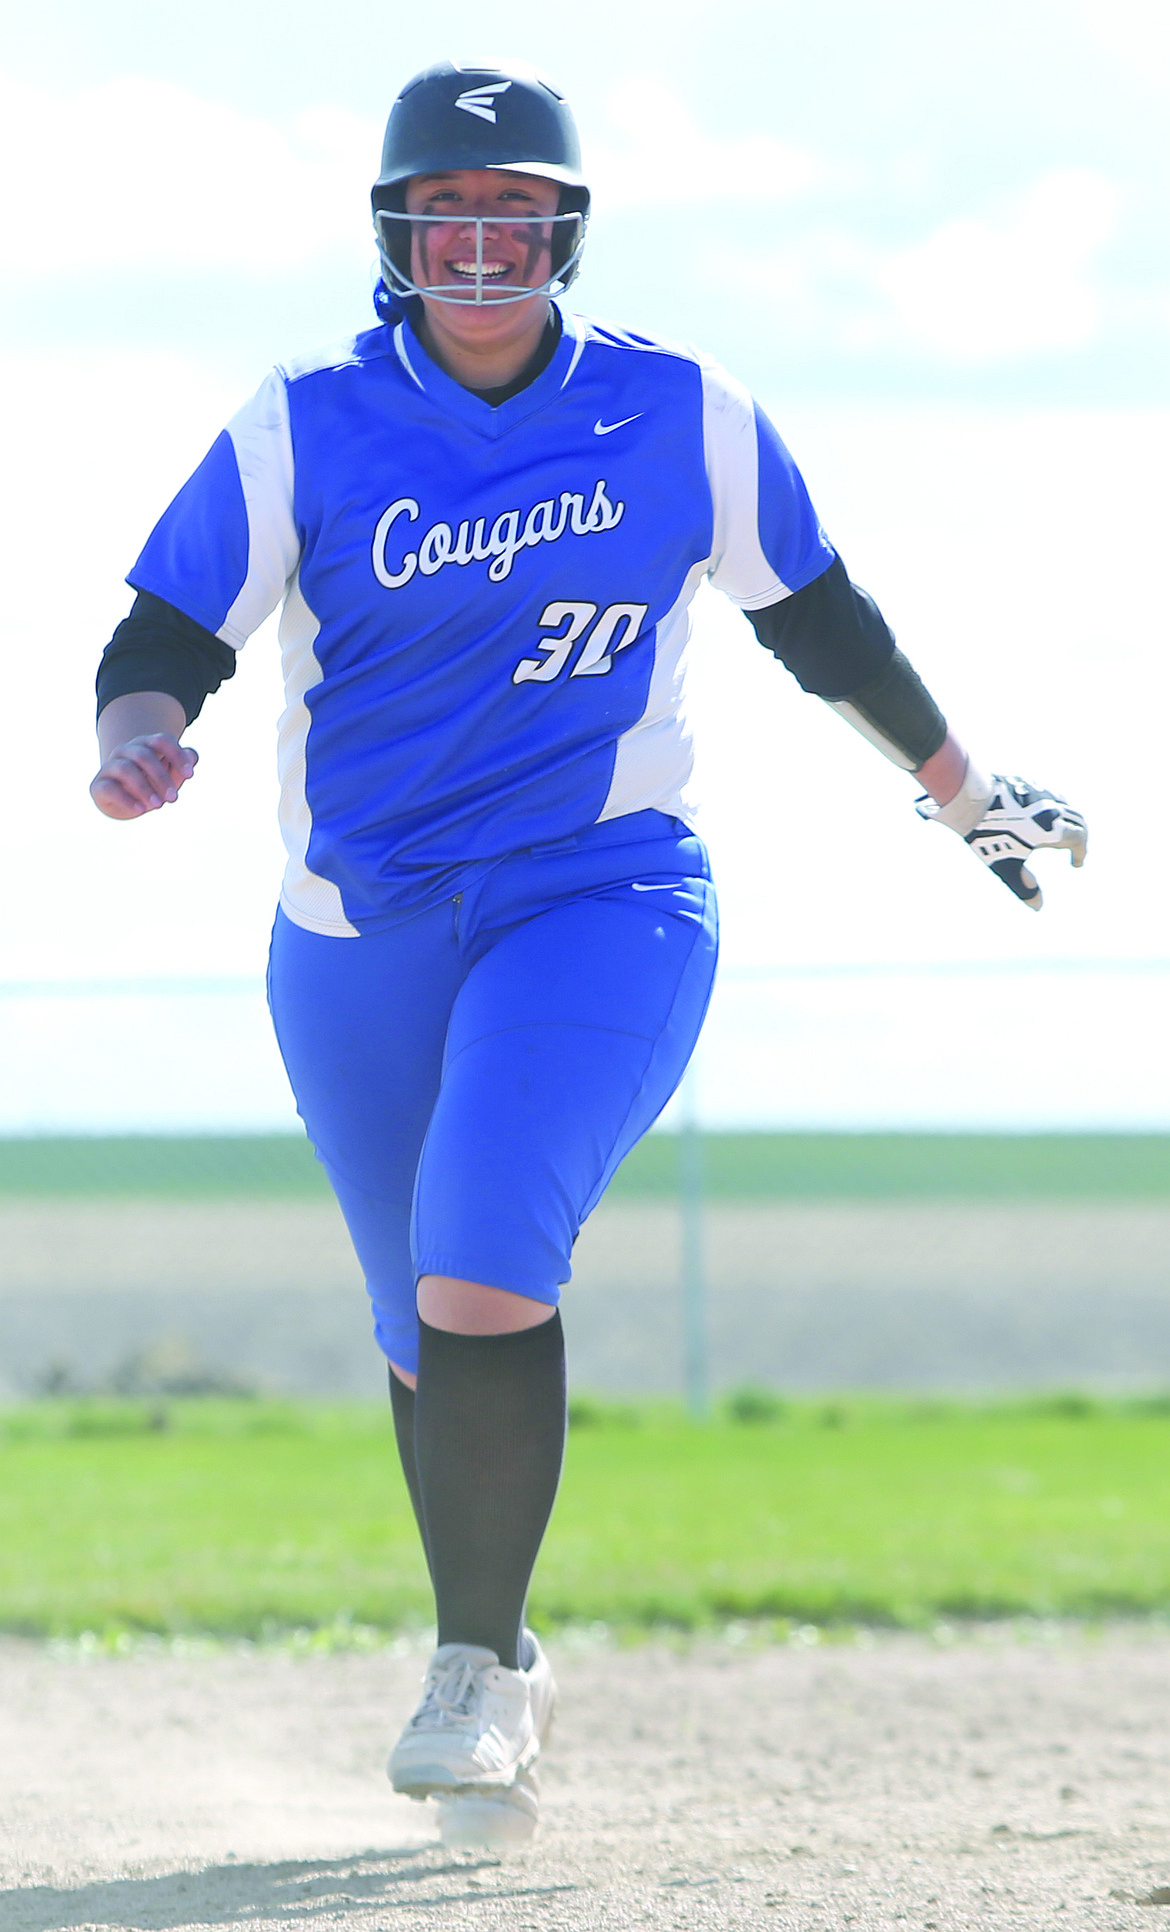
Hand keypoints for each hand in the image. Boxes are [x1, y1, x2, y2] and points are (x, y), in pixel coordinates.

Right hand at [90, 734, 198, 819]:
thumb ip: (182, 765)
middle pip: (144, 755)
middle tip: (174, 798)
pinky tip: (142, 809)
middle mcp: (126, 751)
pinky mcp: (99, 785)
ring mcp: (110, 766)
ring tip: (159, 805)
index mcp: (146, 745)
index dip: (177, 755)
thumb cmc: (152, 784)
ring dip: (145, 788)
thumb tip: (192, 756)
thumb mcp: (170, 776)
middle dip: (162, 777)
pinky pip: (110, 788)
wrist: (123, 801)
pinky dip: (127, 799)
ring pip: (126, 769)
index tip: (190, 775)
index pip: (161, 740)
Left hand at [917, 773, 1086, 910]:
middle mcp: (1053, 809)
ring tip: (1062, 830)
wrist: (971, 800)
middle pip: (1078, 821)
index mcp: (1053, 830)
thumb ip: (1023, 886)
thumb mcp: (1005, 865)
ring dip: (1069, 819)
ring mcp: (1042, 792)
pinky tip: (1041, 811)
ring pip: (1066, 805)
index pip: (1079, 841)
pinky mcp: (1028, 782)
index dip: (1081, 853)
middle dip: (1080, 837)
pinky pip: (1050, 794)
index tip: (1076, 863)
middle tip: (1076, 849)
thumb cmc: (989, 835)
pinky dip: (1055, 806)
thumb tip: (1038, 907)